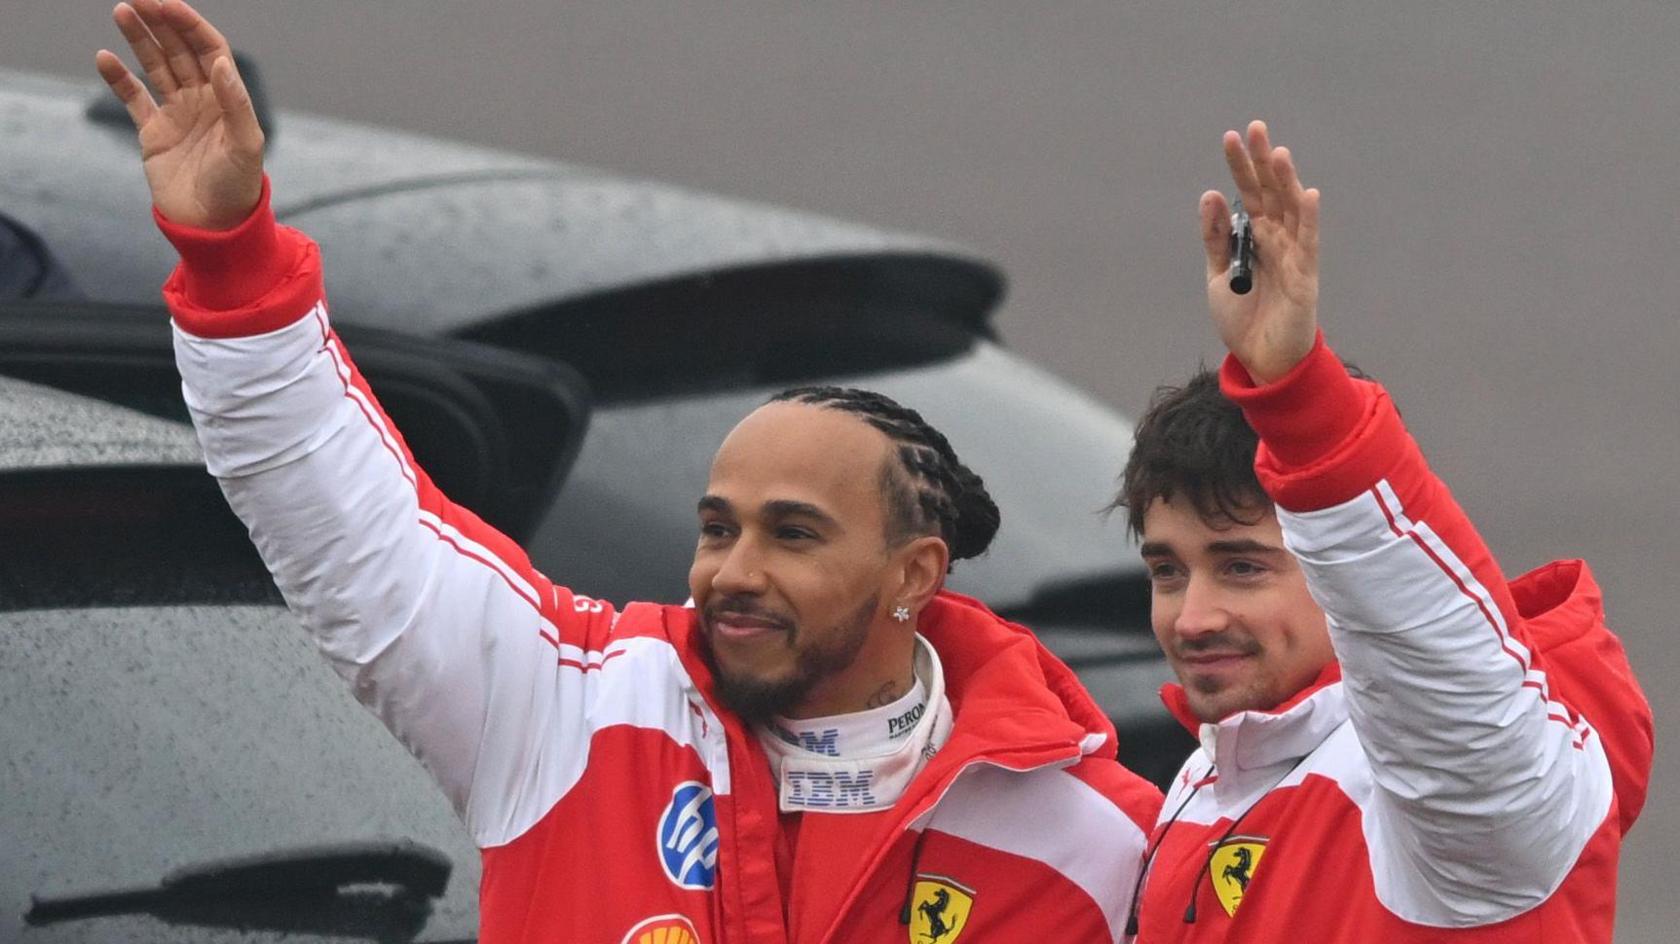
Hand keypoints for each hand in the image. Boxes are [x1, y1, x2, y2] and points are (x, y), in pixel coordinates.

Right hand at [95, 0, 263, 230]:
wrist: (213, 227)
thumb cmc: (237, 188)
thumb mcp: (245, 146)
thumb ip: (235, 104)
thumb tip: (220, 62)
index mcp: (227, 99)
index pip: (209, 49)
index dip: (190, 25)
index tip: (168, 4)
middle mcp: (202, 101)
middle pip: (180, 50)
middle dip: (161, 22)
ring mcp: (177, 115)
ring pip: (157, 67)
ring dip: (141, 39)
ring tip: (122, 11)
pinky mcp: (154, 133)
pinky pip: (133, 98)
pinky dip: (119, 78)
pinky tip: (105, 57)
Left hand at [1199, 120, 1320, 383]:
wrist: (1259, 358)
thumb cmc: (1242, 318)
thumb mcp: (1216, 274)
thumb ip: (1215, 237)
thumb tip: (1210, 195)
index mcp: (1255, 237)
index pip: (1248, 193)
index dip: (1241, 166)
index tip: (1232, 137)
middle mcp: (1277, 239)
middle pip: (1270, 193)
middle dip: (1262, 161)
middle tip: (1254, 128)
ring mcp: (1293, 254)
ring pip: (1291, 210)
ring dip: (1285, 180)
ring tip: (1277, 152)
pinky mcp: (1305, 275)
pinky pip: (1309, 243)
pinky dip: (1309, 218)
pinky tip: (1308, 194)